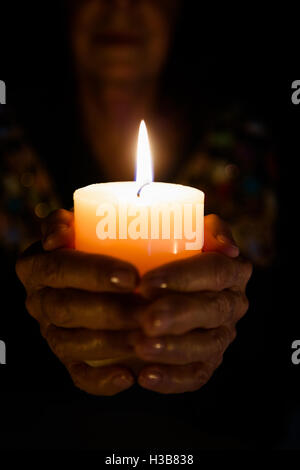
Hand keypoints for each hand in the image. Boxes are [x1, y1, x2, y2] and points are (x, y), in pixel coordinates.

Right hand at [15, 209, 140, 395]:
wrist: (95, 282)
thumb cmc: (92, 248)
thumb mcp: (78, 227)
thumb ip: (68, 221)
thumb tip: (61, 233)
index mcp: (37, 267)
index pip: (59, 268)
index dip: (93, 273)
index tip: (131, 276)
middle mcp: (40, 302)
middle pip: (67, 309)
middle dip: (109, 311)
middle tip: (147, 309)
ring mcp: (52, 334)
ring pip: (73, 344)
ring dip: (111, 342)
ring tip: (146, 336)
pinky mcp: (68, 359)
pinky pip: (79, 375)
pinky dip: (101, 381)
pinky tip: (127, 375)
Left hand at [130, 214, 252, 393]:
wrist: (162, 290)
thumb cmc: (170, 257)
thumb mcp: (188, 235)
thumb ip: (207, 229)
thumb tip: (225, 246)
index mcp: (231, 271)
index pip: (215, 271)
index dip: (184, 277)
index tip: (147, 283)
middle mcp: (231, 305)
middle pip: (211, 310)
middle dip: (178, 315)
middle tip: (146, 318)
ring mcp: (221, 337)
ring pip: (205, 347)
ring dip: (173, 349)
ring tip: (140, 346)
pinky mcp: (206, 363)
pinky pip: (196, 376)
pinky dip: (171, 380)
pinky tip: (144, 376)